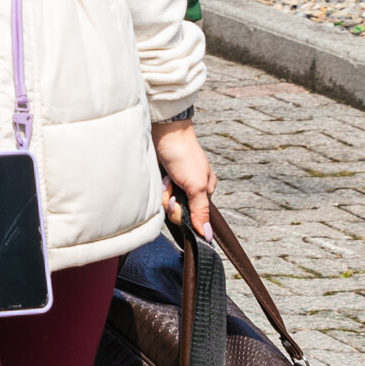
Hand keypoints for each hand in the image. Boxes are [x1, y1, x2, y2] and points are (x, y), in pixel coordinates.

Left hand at [155, 118, 215, 235]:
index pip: (193, 217)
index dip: (182, 213)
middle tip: (170, 185)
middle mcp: (190, 188)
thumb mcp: (196, 185)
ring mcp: (175, 183)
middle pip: (177, 210)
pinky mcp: (161, 178)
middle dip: (171, 201)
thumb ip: (201, 210)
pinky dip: (157, 187)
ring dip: (163, 193)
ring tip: (165, 178)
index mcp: (204, 191)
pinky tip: (159, 177)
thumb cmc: (184, 155)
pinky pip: (157, 193)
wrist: (164, 131)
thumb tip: (207, 235)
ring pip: (166, 202)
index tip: (177, 201)